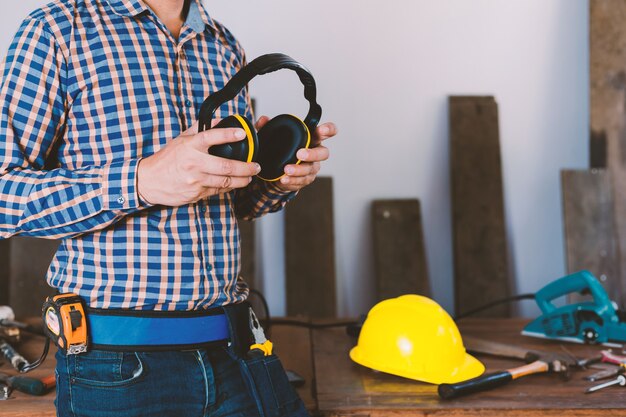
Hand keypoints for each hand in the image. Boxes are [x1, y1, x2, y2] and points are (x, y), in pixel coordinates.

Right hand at [137, 121, 260, 205]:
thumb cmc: (166, 159)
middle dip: (246, 167)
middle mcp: (194, 163)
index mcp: (190, 146)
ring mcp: (196, 180)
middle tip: (255, 166)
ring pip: (226, 182)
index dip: (228, 134)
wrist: (149, 181)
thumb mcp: (180, 140)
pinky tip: (235, 184)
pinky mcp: (196, 193)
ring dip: (242, 180)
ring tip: (250, 177)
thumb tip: (219, 121)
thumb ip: (200, 130)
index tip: (242, 133)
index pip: (212, 136)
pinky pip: (218, 190)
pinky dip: (228, 187)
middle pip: (226, 166)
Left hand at [255, 116, 336, 191]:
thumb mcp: (273, 136)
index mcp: (312, 138)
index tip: (321, 129)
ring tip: (286, 170)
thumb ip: (268, 127)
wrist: (278, 171)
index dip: (328, 129)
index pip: (328, 131)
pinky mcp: (305, 180)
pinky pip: (301, 181)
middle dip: (312, 154)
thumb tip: (263, 120)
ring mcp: (312, 167)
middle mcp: (316, 153)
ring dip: (299, 170)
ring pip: (310, 169)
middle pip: (323, 153)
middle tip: (299, 154)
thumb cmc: (282, 150)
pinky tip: (283, 179)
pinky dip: (292, 180)